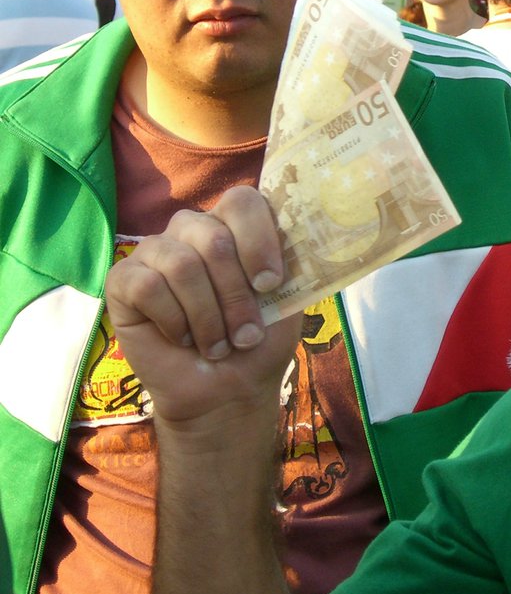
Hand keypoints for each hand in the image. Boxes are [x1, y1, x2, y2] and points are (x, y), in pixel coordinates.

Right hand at [106, 185, 298, 425]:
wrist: (225, 392)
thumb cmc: (257, 341)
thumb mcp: (288, 299)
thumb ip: (292, 260)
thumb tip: (303, 233)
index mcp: (234, 226)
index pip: (242, 202)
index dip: (257, 240)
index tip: (268, 285)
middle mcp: (193, 229)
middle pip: (214, 237)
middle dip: (235, 296)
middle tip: (245, 335)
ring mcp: (155, 250)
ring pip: (182, 264)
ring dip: (207, 317)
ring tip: (216, 344)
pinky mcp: (123, 278)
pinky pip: (147, 285)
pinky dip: (172, 321)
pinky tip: (181, 338)